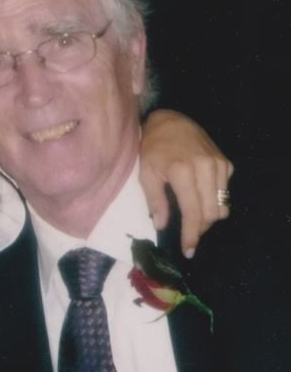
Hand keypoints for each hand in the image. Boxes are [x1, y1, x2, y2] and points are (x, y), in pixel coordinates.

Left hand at [139, 109, 232, 257]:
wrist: (169, 120)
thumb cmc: (152, 148)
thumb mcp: (146, 174)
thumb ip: (155, 201)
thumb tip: (162, 226)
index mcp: (182, 172)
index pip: (193, 212)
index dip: (192, 235)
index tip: (188, 250)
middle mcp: (206, 168)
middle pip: (212, 213)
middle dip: (200, 228)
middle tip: (188, 233)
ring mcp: (219, 165)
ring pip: (222, 205)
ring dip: (209, 216)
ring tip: (192, 217)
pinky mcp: (226, 162)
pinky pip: (225, 190)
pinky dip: (214, 199)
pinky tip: (199, 194)